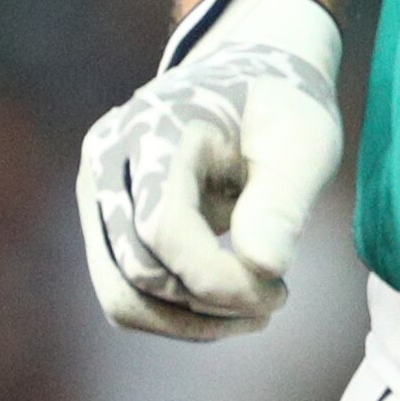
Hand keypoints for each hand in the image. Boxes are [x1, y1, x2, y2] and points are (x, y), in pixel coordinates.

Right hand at [77, 0, 342, 338]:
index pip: (163, 227)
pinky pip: (127, 291)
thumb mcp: (304, 141)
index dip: (217, 278)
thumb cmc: (281, 107)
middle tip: (278, 299)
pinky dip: (176, 313)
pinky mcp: (105, 223)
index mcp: (153, 129)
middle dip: (212, 303)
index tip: (279, 291)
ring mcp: (95, 194)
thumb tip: (266, 268)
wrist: (248, 79)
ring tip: (257, 311)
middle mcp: (105, 162)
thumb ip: (284, 201)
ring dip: (191, 321)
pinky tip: (229, 305)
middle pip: (139, 271)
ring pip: (123, 296)